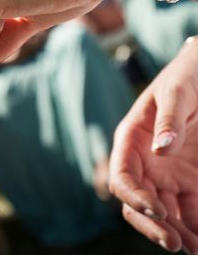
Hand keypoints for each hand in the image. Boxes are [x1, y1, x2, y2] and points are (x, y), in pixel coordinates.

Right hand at [109, 38, 197, 252]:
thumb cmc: (187, 76)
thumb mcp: (178, 92)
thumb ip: (169, 119)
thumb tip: (162, 150)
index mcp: (131, 140)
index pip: (123, 177)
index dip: (135, 197)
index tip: (158, 210)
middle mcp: (144, 162)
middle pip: (138, 203)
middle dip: (153, 225)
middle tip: (175, 243)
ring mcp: (166, 174)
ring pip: (163, 213)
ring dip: (175, 233)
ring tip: (194, 248)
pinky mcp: (189, 181)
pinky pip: (188, 210)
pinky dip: (194, 227)